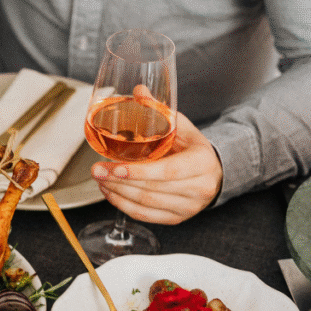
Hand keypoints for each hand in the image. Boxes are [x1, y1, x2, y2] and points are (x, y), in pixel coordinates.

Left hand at [90, 113, 222, 224]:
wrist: (214, 173)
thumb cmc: (193, 148)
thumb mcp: (182, 126)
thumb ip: (159, 110)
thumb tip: (137, 91)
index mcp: (202, 163)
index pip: (168, 171)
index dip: (139, 171)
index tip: (114, 167)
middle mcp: (199, 189)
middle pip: (151, 189)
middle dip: (118, 181)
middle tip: (96, 170)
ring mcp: (188, 208)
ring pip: (145, 204)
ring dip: (116, 193)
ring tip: (99, 179)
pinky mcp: (177, 219)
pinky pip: (144, 215)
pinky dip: (122, 205)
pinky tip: (109, 192)